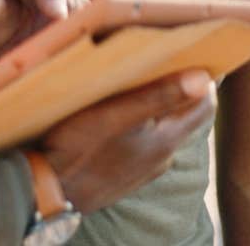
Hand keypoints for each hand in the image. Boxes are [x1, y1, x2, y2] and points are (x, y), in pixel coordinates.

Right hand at [38, 69, 216, 214]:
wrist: (45, 193)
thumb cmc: (76, 148)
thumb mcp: (115, 114)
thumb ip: (160, 95)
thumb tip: (203, 78)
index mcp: (166, 141)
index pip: (205, 105)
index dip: (204, 79)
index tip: (193, 56)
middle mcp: (162, 158)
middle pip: (184, 116)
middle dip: (179, 90)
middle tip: (163, 64)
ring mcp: (144, 171)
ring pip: (162, 130)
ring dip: (156, 108)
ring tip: (136, 86)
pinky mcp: (125, 177)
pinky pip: (143, 146)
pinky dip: (139, 128)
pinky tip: (118, 118)